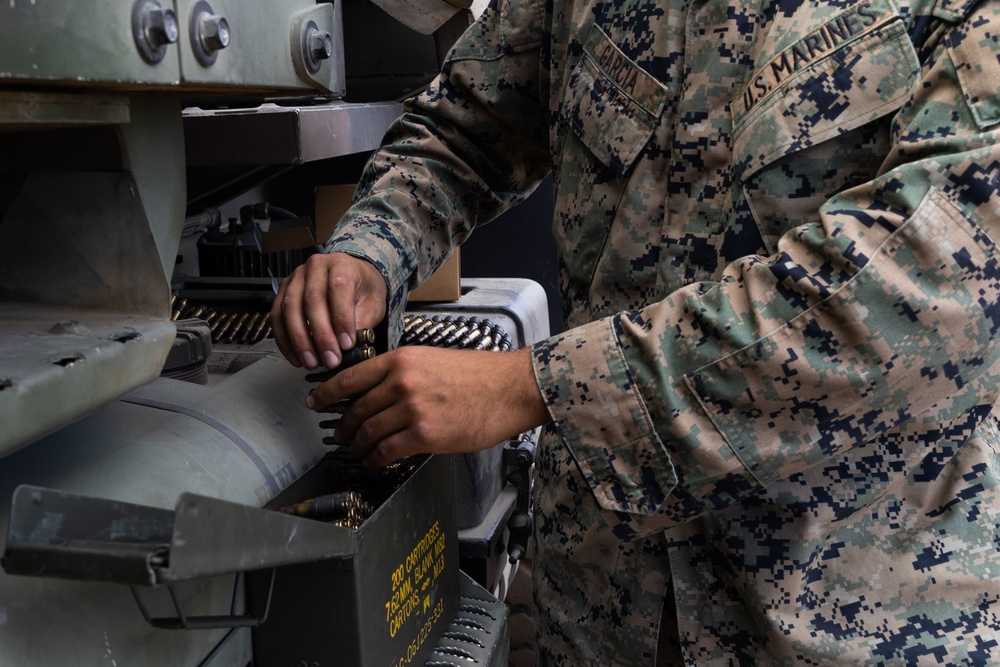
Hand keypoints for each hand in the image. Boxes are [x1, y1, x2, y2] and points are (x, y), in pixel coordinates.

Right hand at [271, 253, 386, 369]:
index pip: (339, 288)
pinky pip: (277, 316)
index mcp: (342, 265)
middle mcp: (315, 266)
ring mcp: (295, 277)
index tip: (347, 345)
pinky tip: (296, 358)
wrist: (352, 277)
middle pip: (312, 299)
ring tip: (311, 363)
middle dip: (320, 335)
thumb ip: (362, 322)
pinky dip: (284, 340)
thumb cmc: (363, 291)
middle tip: (330, 360)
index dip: (341, 318)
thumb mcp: (372, 304)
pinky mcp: (283, 291)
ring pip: (290, 308)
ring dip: (299, 340)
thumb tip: (349, 349)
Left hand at [307, 346, 550, 466]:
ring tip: (355, 452)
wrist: (509, 389)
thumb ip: (404, 374)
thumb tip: (379, 395)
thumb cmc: (478, 376)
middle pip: (357, 409)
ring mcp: (412, 409)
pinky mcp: (424, 435)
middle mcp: (401, 382)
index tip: (315, 403)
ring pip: (369, 432)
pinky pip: (386, 451)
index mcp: (402, 360)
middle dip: (344, 427)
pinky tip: (374, 463)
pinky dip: (375, 460)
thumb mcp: (433, 360)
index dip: (327, 393)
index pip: (351, 377)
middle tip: (339, 435)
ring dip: (357, 447)